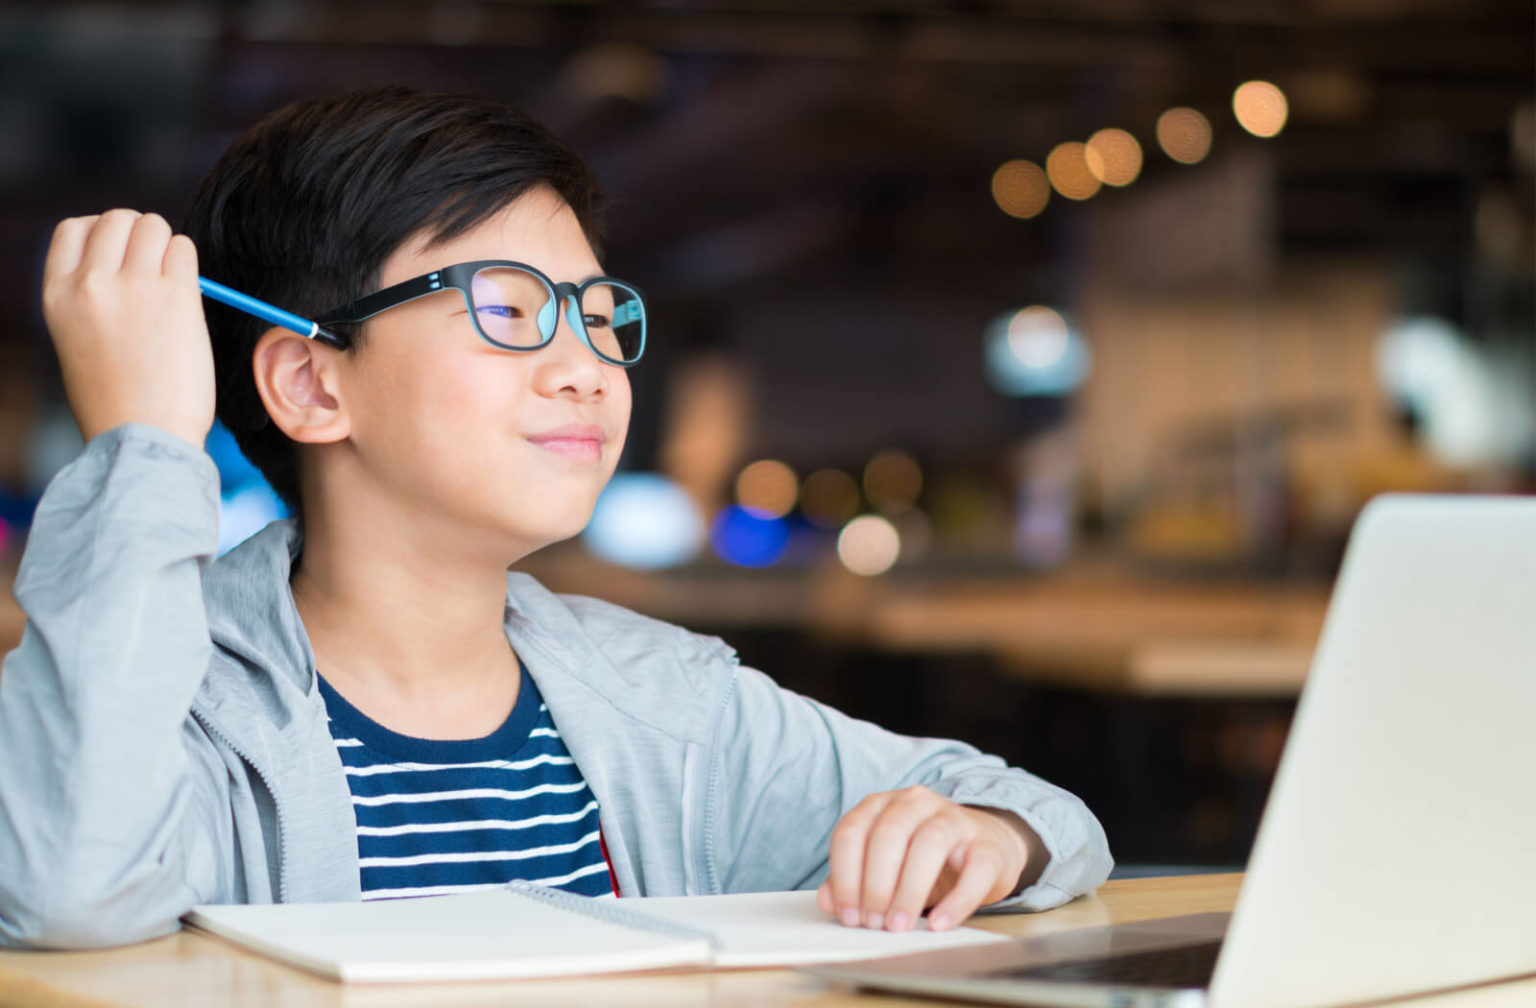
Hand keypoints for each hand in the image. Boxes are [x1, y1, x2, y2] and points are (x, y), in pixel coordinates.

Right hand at [41, 209, 215, 446]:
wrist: (143, 437)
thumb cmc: (116, 401)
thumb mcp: (77, 340)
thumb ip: (91, 298)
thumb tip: (125, 264)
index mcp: (57, 294)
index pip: (74, 228)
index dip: (103, 233)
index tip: (121, 256)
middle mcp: (90, 283)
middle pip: (116, 219)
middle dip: (140, 235)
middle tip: (154, 269)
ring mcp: (134, 286)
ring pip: (153, 226)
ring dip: (167, 246)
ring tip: (171, 283)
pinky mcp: (176, 295)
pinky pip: (185, 248)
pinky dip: (188, 261)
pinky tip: (187, 292)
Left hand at [816, 785, 1045, 931]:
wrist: (986, 846)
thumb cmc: (927, 859)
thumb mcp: (885, 865)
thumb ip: (853, 879)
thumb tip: (830, 901)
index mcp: (882, 805)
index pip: (852, 832)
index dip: (845, 876)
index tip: (848, 914)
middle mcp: (915, 803)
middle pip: (888, 835)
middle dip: (876, 884)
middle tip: (874, 923)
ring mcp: (954, 818)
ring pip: (929, 843)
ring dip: (909, 890)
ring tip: (899, 926)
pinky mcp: (988, 844)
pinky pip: (975, 867)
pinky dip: (957, 900)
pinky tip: (941, 922)